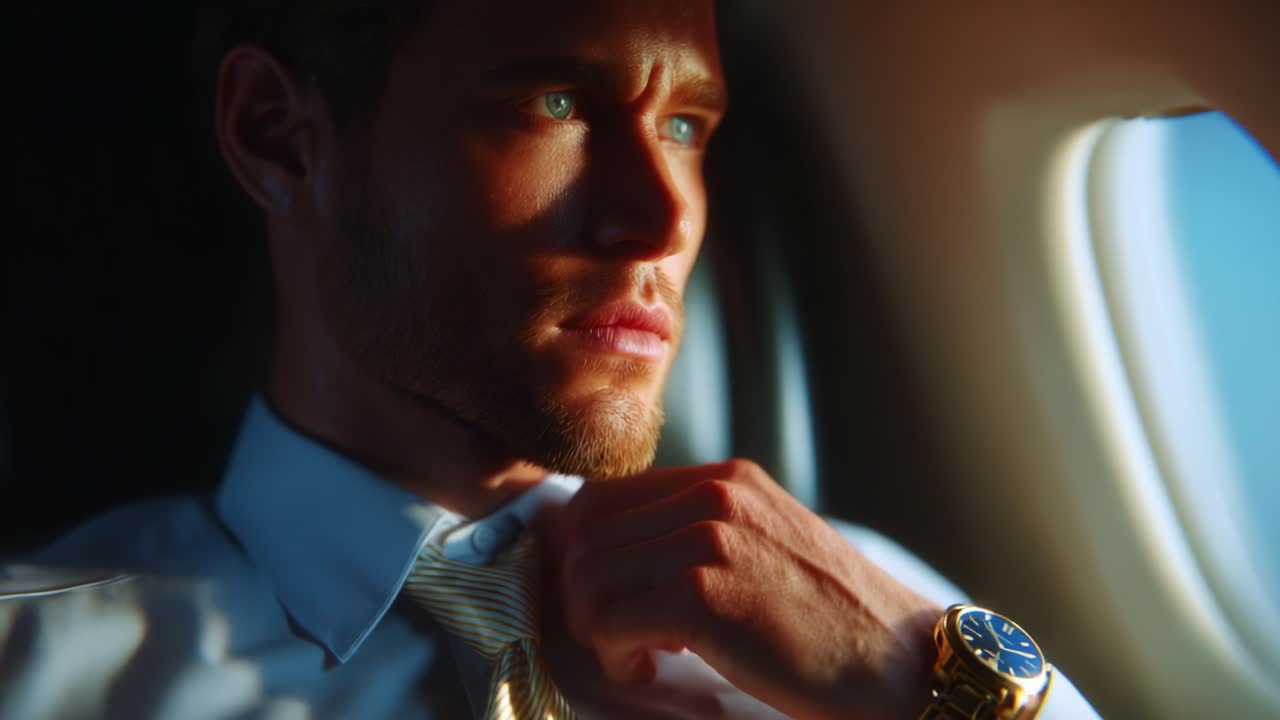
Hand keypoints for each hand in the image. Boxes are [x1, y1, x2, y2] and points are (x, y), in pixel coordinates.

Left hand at [552, 459, 943, 719]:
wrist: (898, 663)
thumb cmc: (832, 619)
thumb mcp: (766, 542)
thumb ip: (700, 532)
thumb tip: (615, 553)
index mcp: (725, 479)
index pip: (604, 496)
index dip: (583, 552)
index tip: (603, 595)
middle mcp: (713, 497)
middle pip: (585, 537)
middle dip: (587, 595)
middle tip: (619, 634)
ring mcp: (709, 542)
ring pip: (587, 579)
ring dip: (598, 628)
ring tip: (641, 652)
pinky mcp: (704, 597)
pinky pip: (609, 622)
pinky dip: (616, 654)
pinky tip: (651, 666)